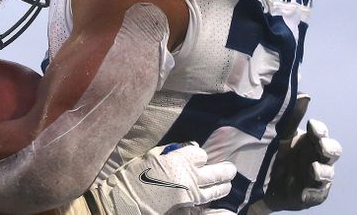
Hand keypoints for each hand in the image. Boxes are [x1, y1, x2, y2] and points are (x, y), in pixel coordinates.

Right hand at [77, 142, 235, 214]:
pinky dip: (212, 200)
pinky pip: (205, 202)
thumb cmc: (132, 176)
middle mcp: (190, 176)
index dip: (199, 155)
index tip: (196, 156)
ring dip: (223, 186)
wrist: (125, 201)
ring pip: (216, 189)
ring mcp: (190, 194)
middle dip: (225, 170)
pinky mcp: (187, 207)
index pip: (200, 154)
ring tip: (228, 184)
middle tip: (230, 170)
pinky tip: (215, 199)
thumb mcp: (148, 157)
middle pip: (217, 172)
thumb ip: (167, 153)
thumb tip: (181, 149)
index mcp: (178, 160)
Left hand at [254, 94, 341, 212]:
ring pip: (327, 173)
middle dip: (329, 148)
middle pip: (332, 151)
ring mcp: (316, 177)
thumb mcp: (278, 134)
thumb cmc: (275, 152)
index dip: (319, 130)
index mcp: (310, 141)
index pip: (321, 133)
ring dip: (323, 171)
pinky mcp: (311, 194)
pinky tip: (304, 192)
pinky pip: (316, 194)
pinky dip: (312, 192)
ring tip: (314, 169)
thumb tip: (304, 95)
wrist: (260, 181)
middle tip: (321, 146)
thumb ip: (291, 117)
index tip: (311, 126)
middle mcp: (317, 157)